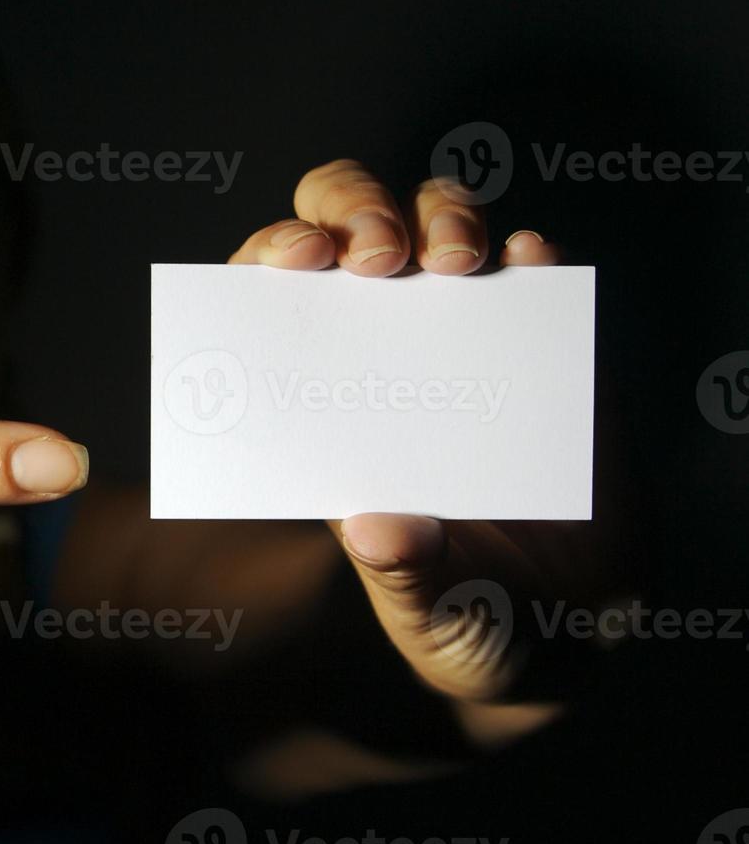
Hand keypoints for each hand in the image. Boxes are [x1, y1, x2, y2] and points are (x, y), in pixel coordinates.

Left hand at [229, 161, 600, 711]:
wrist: (573, 632)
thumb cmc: (466, 615)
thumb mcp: (427, 610)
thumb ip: (404, 575)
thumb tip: (381, 530)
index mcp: (324, 404)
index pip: (273, 298)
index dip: (270, 259)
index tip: (293, 263)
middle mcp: (385, 351)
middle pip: (349, 227)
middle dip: (354, 211)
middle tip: (380, 259)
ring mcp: (468, 338)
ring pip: (437, 223)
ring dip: (442, 217)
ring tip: (455, 264)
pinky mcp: (550, 346)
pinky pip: (537, 273)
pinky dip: (532, 256)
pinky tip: (532, 260)